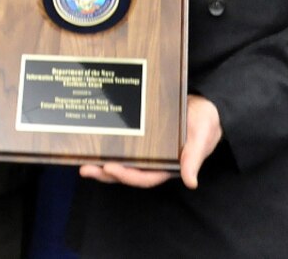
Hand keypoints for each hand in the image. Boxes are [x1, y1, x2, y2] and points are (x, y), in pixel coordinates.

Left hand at [78, 95, 221, 189]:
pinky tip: (92, 144)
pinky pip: (123, 146)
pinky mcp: (141, 138)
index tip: (110, 168)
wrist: (204, 105)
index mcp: (169, 165)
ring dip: (102, 164)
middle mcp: (155, 161)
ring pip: (122, 162)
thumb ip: (195, 157)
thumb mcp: (203, 136)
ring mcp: (147, 151)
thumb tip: (190, 182)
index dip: (127, 175)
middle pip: (128, 173)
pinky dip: (108, 147)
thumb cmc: (205, 121)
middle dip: (106, 173)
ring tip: (82, 162)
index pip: (145, 176)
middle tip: (85, 169)